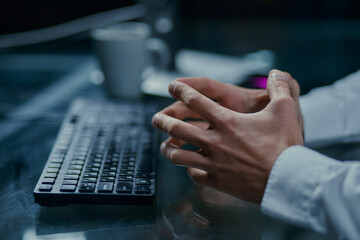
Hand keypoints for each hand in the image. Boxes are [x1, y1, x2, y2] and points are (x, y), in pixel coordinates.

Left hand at [152, 70, 303, 202]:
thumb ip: (279, 88)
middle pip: (177, 128)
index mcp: (226, 121)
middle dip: (163, 121)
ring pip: (178, 156)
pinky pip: (194, 174)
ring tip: (164, 146)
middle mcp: (214, 141)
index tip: (171, 86)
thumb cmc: (285, 144)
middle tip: (156, 118)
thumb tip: (277, 72)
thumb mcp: (285, 110)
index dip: (180, 90)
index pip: (195, 101)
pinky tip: (190, 167)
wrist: (287, 179)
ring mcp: (213, 163)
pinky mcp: (216, 181)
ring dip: (168, 149)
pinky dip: (189, 170)